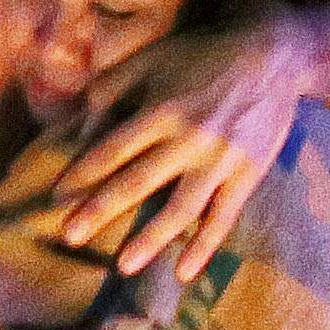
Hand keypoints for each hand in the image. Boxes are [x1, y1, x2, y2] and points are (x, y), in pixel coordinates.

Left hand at [54, 32, 308, 275]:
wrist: (273, 56)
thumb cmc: (201, 57)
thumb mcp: (151, 60)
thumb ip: (111, 90)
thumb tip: (78, 129)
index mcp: (161, 109)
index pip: (112, 149)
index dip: (82, 173)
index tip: (56, 196)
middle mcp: (188, 138)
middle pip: (136, 182)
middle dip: (99, 211)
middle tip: (69, 236)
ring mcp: (219, 160)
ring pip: (179, 209)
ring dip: (149, 240)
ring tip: (123, 267)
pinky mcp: (247, 174)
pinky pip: (222, 218)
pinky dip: (203, 247)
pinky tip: (183, 273)